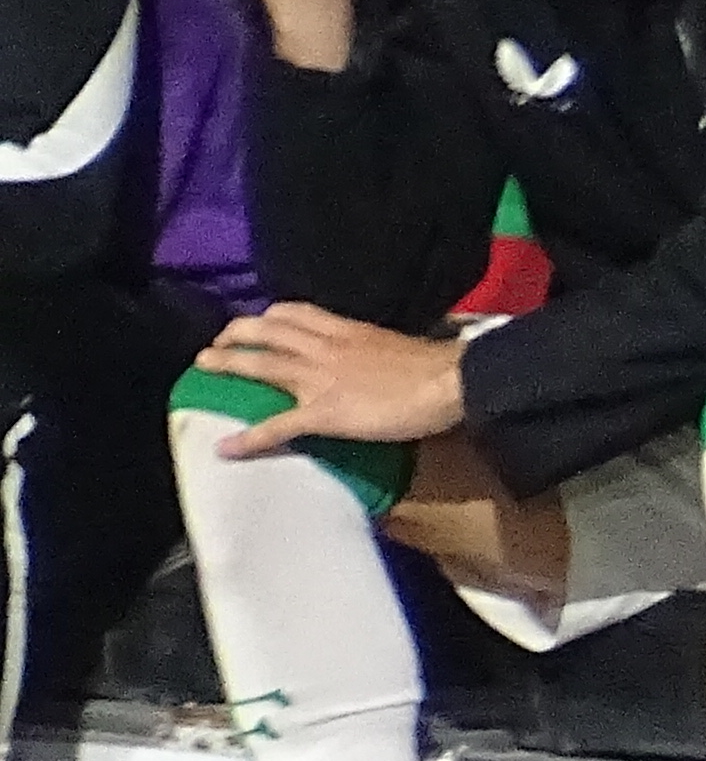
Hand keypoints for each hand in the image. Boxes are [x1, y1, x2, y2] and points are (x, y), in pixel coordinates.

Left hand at [195, 301, 468, 452]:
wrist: (448, 381)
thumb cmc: (435, 366)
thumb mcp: (397, 346)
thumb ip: (375, 350)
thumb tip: (374, 360)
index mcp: (347, 330)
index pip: (297, 312)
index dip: (270, 315)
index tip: (258, 321)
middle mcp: (325, 347)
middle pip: (269, 330)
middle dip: (237, 333)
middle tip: (217, 343)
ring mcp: (320, 379)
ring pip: (261, 363)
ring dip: (227, 364)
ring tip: (204, 366)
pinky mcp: (323, 412)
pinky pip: (277, 425)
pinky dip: (249, 438)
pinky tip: (226, 448)